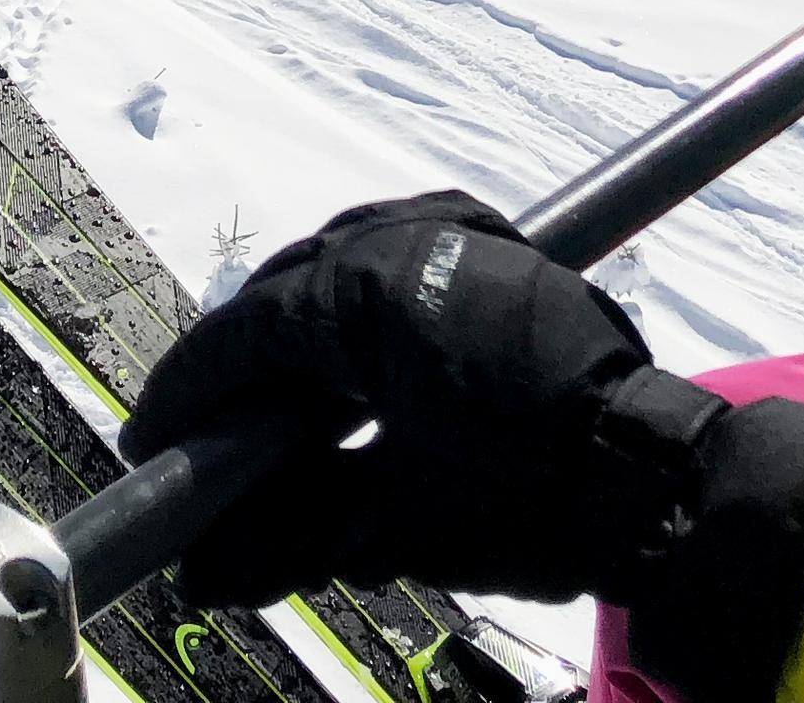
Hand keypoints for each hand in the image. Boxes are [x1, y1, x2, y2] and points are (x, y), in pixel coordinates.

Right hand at [124, 193, 803, 701]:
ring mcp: (455, 231)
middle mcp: (404, 237)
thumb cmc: (524, 499)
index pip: (247, 336)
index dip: (190, 394)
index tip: (150, 442)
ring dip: (301, 341)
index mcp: (367, 290)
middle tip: (204, 440)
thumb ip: (290, 536)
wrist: (653, 480)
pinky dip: (361, 317)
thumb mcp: (392, 524)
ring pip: (341, 272)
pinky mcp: (493, 245)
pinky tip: (348, 375)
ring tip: (270, 417)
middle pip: (289, 298)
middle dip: (243, 371)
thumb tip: (206, 572)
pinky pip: (398, 264)